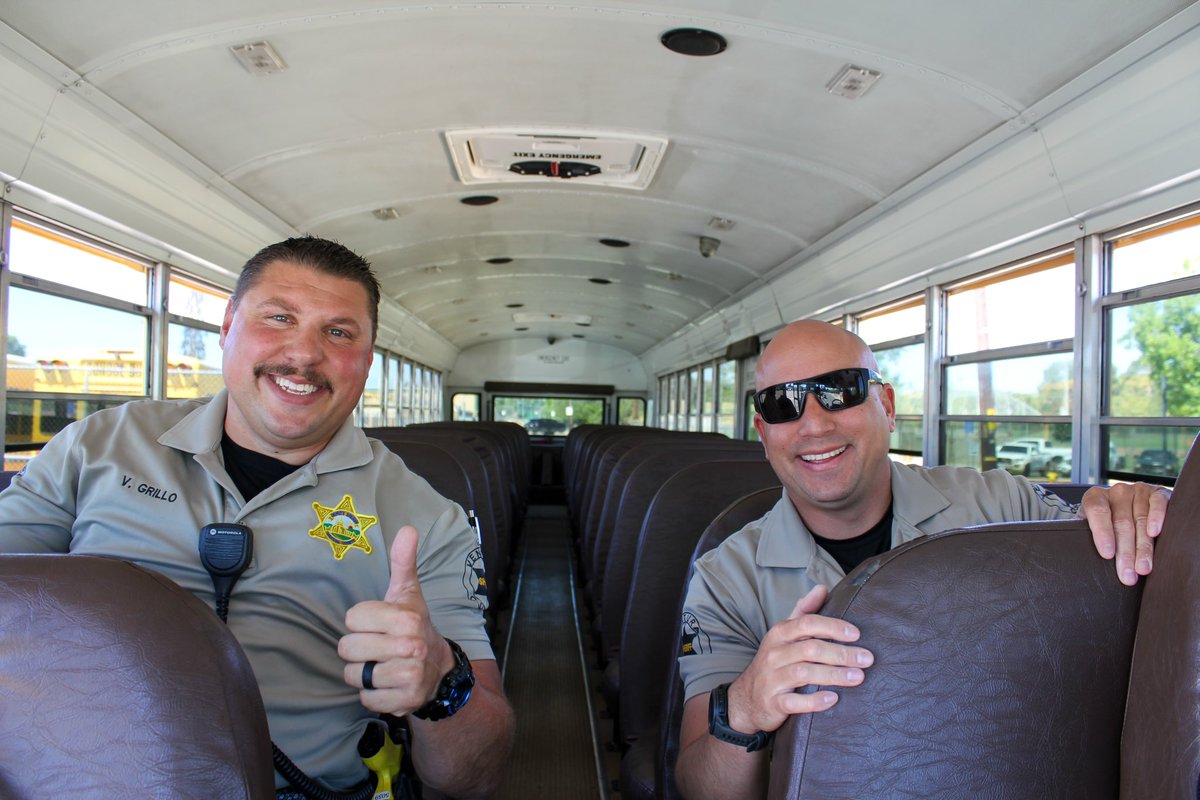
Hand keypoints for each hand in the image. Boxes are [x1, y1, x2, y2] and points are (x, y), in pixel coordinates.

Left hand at [340, 525, 454, 713]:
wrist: (439, 669)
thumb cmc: (413, 626)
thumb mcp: (408, 593)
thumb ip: (403, 562)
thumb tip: (408, 528)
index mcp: (406, 618)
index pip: (352, 618)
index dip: (360, 622)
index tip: (377, 624)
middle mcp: (410, 647)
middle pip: (347, 648)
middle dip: (357, 649)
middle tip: (377, 647)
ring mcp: (409, 676)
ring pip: (354, 675)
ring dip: (363, 673)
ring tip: (382, 665)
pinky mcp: (404, 700)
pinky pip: (365, 698)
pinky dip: (372, 694)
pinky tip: (387, 683)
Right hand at [724, 585, 873, 734]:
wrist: (746, 699)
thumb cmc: (774, 662)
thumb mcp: (784, 634)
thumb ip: (803, 611)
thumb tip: (822, 588)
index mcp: (779, 634)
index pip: (807, 623)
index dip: (832, 627)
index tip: (856, 634)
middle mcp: (774, 654)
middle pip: (810, 649)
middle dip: (841, 653)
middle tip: (867, 659)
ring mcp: (772, 678)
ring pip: (803, 673)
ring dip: (833, 675)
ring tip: (858, 677)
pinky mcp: (773, 703)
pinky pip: (794, 702)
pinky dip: (814, 701)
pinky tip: (833, 699)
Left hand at [1079, 483, 1170, 585]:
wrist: (1131, 506)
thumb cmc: (1107, 522)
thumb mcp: (1092, 524)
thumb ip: (1085, 534)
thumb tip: (1078, 554)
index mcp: (1096, 496)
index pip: (1097, 511)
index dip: (1102, 533)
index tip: (1107, 554)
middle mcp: (1117, 491)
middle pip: (1121, 522)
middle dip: (1125, 552)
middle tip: (1127, 574)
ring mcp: (1138, 490)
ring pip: (1140, 520)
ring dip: (1143, 547)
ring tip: (1143, 568)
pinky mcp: (1158, 493)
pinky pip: (1158, 504)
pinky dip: (1157, 518)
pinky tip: (1155, 533)